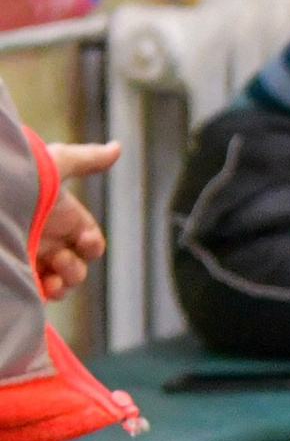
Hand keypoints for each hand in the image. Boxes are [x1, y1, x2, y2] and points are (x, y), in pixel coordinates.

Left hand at [33, 140, 115, 297]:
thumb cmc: (20, 182)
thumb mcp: (54, 165)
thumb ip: (86, 159)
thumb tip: (118, 147)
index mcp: (61, 220)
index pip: (89, 241)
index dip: (92, 244)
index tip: (84, 240)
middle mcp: (48, 241)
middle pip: (78, 265)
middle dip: (76, 266)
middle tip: (60, 258)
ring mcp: (34, 259)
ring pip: (65, 282)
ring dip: (67, 279)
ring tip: (53, 274)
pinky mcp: (21, 274)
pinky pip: (44, 293)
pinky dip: (51, 292)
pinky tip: (45, 284)